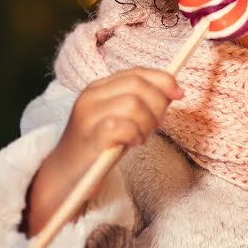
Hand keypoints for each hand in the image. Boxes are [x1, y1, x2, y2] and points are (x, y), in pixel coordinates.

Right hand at [21, 68, 182, 235]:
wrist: (68, 175)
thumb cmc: (99, 147)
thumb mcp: (121, 118)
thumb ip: (141, 102)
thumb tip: (172, 91)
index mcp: (98, 87)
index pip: (136, 72)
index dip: (162, 80)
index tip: (179, 94)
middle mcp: (91, 96)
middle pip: (138, 85)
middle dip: (157, 104)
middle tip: (156, 125)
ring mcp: (88, 115)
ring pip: (133, 104)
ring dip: (147, 123)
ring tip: (140, 137)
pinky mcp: (90, 137)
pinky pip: (123, 126)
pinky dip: (135, 135)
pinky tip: (131, 143)